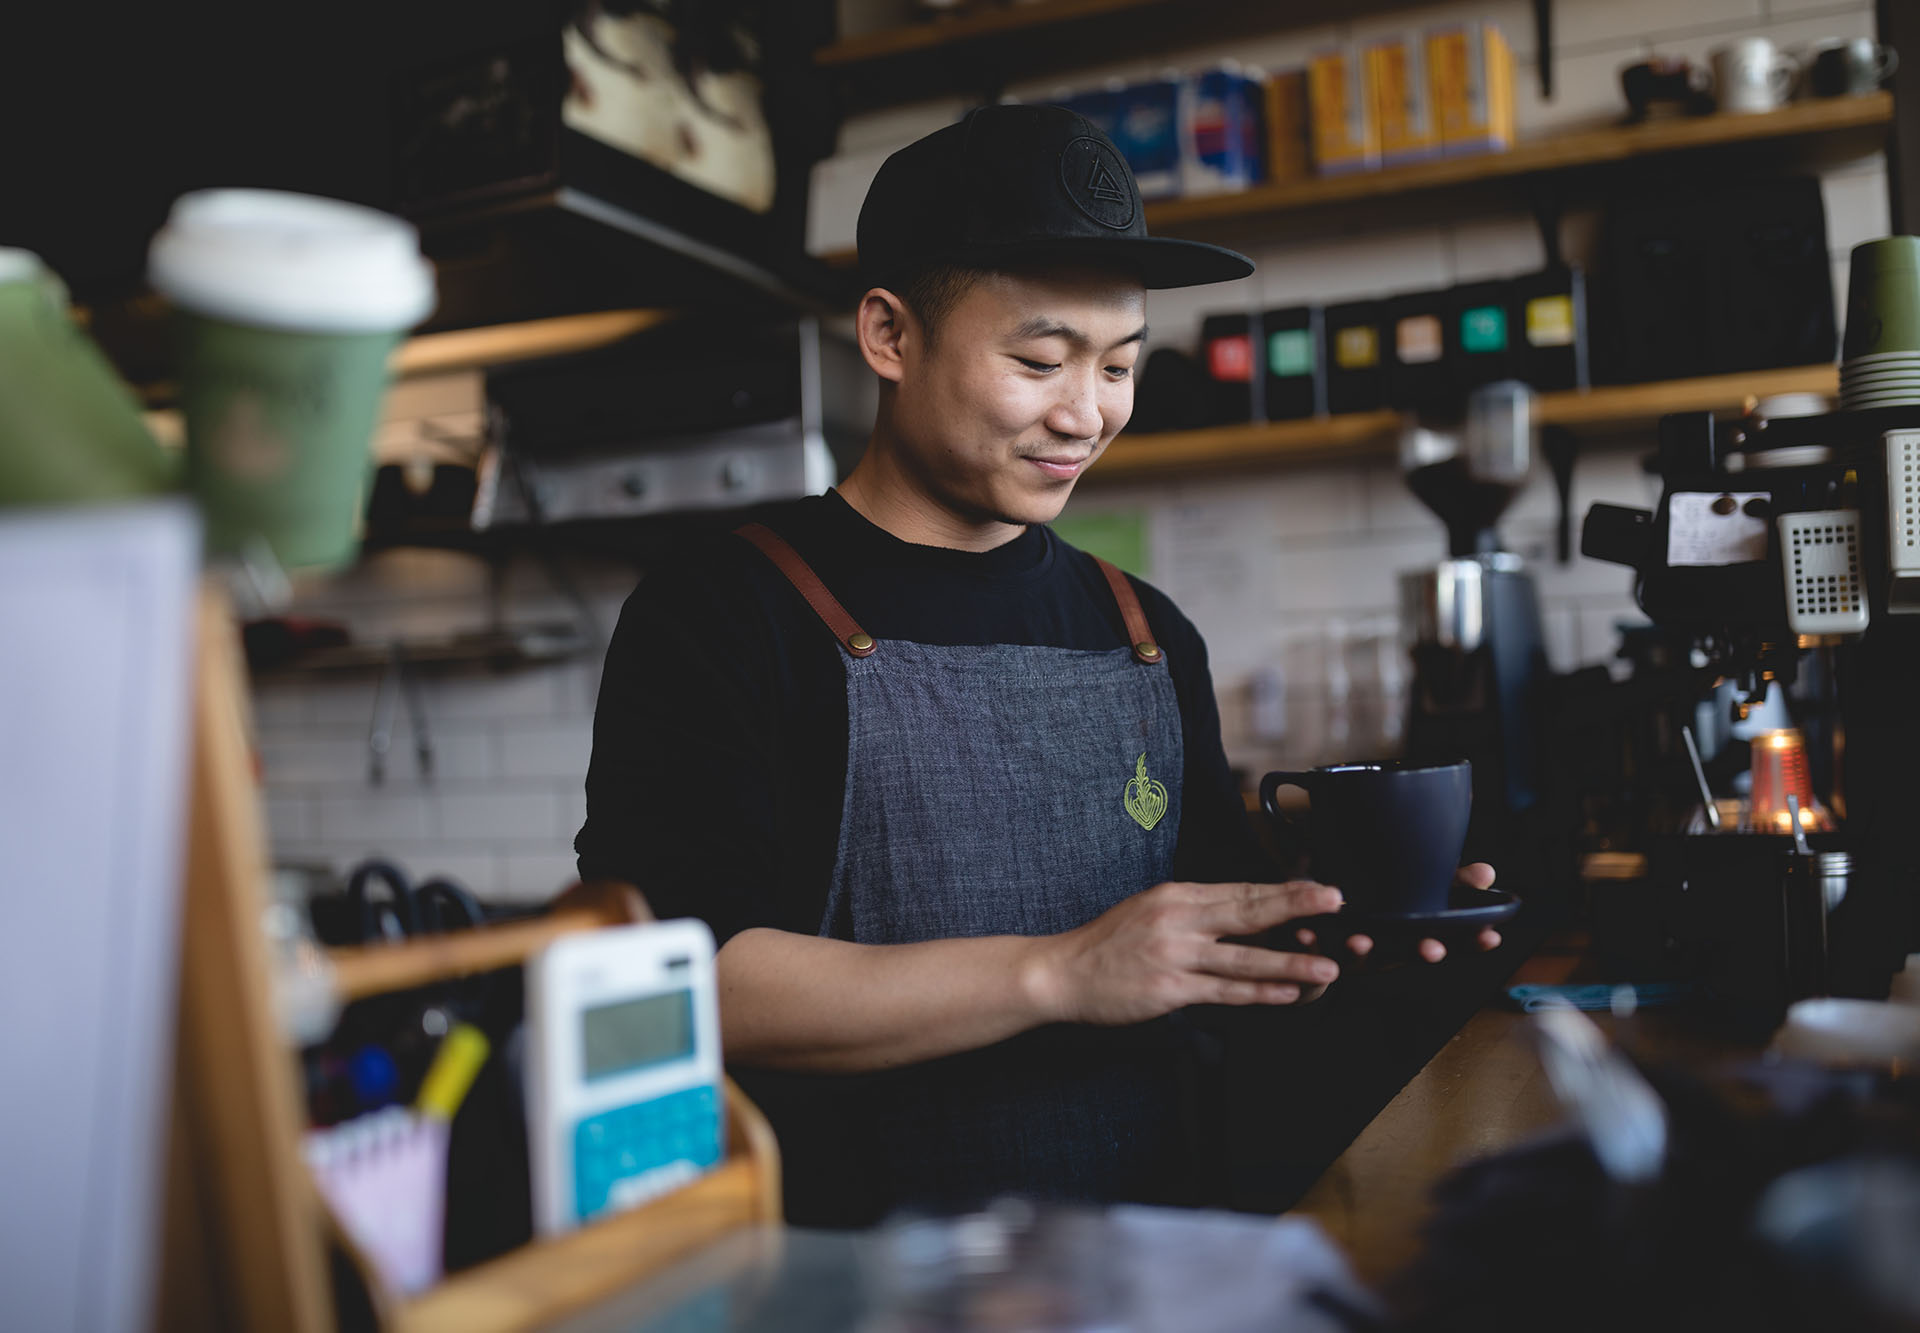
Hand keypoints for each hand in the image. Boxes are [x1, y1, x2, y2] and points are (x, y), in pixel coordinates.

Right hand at [1032, 880, 1346, 1025]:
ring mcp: (1174, 955)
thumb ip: (1194, 910)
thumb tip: (1242, 911)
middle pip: (1247, 912)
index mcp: (1176, 896)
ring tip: (1326, 966)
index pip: (1239, 890)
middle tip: (1335, 904)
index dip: (1283, 891)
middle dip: (1296, 907)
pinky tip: (1284, 993)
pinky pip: (1222, 991)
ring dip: (1289, 961)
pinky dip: (1257, 992)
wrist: (1062, 972)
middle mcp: (1178, 919)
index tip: (1318, 889)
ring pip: (1242, 957)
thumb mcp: (1151, 909)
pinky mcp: (1169, 989)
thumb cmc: (1107, 944)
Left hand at [1292, 862, 1504, 963]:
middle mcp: (1390, 952)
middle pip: (1409, 955)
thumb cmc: (1383, 911)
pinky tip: (1305, 932)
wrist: (1325, 929)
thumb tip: (1487, 873)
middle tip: (1432, 948)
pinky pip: (1315, 950)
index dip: (1471, 943)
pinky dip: (1312, 941)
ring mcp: (1356, 957)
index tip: (1491, 937)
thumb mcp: (1419, 892)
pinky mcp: (1323, 954)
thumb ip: (1452, 882)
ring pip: (1360, 959)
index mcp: (1415, 938)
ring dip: (1362, 951)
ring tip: (1360, 941)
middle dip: (1420, 952)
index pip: (1452, 944)